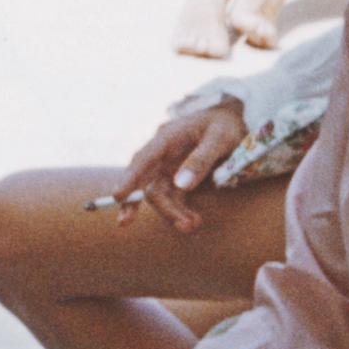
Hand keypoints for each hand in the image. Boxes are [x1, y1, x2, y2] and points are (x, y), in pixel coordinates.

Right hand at [114, 98, 252, 225]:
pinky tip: (193, 221)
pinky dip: (180, 211)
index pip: (143, 158)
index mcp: (167, 137)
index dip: (129, 177)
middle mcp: (161, 154)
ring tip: (192, 226)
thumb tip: (181, 185)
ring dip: (172, 213)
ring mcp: (167, 167)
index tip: (118, 196)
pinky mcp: (176, 178)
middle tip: (183, 227)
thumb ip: (201, 159)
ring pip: (158, 195)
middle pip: (147, 183)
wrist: (229, 121)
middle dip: (161, 207)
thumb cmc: (224, 125)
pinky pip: (172, 198)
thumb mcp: (220, 138)